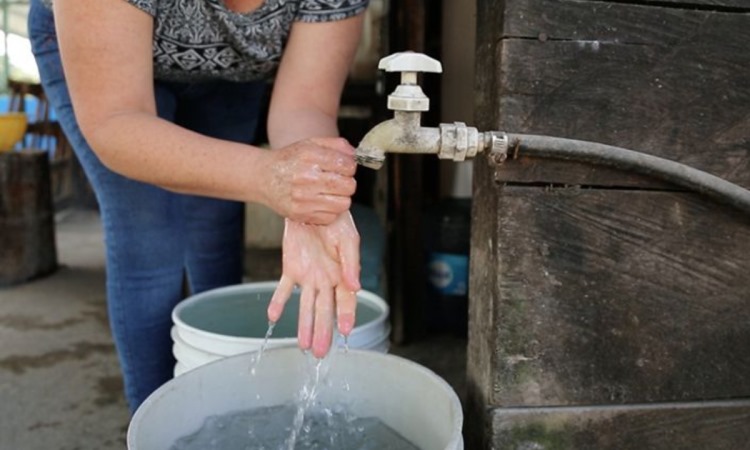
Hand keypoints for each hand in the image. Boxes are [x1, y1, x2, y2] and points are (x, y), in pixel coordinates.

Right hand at [262, 137, 356, 224]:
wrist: (263, 177)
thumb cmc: (289, 161)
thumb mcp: (310, 144)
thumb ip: (335, 145)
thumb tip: (354, 155)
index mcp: (309, 156)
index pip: (347, 165)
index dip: (350, 167)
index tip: (344, 168)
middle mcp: (305, 177)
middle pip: (349, 186)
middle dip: (347, 182)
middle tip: (337, 180)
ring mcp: (303, 198)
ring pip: (343, 204)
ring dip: (340, 198)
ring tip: (329, 192)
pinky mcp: (300, 214)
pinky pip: (331, 216)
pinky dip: (329, 210)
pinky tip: (319, 201)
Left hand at [267, 212, 360, 357]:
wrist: (314, 204)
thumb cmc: (337, 221)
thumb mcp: (348, 239)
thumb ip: (351, 263)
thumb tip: (356, 286)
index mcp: (344, 275)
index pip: (346, 301)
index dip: (347, 316)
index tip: (346, 333)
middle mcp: (327, 280)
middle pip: (325, 311)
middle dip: (323, 332)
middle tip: (320, 353)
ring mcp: (309, 277)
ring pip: (306, 306)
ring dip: (304, 325)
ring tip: (303, 346)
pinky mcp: (292, 268)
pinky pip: (284, 289)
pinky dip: (279, 302)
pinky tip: (273, 318)